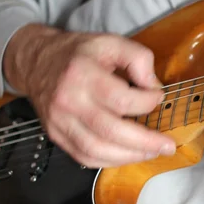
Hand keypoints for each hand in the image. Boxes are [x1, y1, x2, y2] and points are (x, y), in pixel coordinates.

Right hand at [3, 24, 175, 167]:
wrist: (36, 63)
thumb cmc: (77, 54)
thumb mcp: (110, 41)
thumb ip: (137, 58)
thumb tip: (153, 86)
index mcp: (82, 74)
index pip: (121, 99)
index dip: (146, 102)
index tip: (157, 98)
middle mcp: (69, 101)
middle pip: (110, 131)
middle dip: (144, 142)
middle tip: (167, 146)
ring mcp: (60, 122)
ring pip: (96, 150)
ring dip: (129, 157)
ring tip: (151, 153)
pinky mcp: (56, 136)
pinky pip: (84, 158)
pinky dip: (109, 162)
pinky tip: (127, 156)